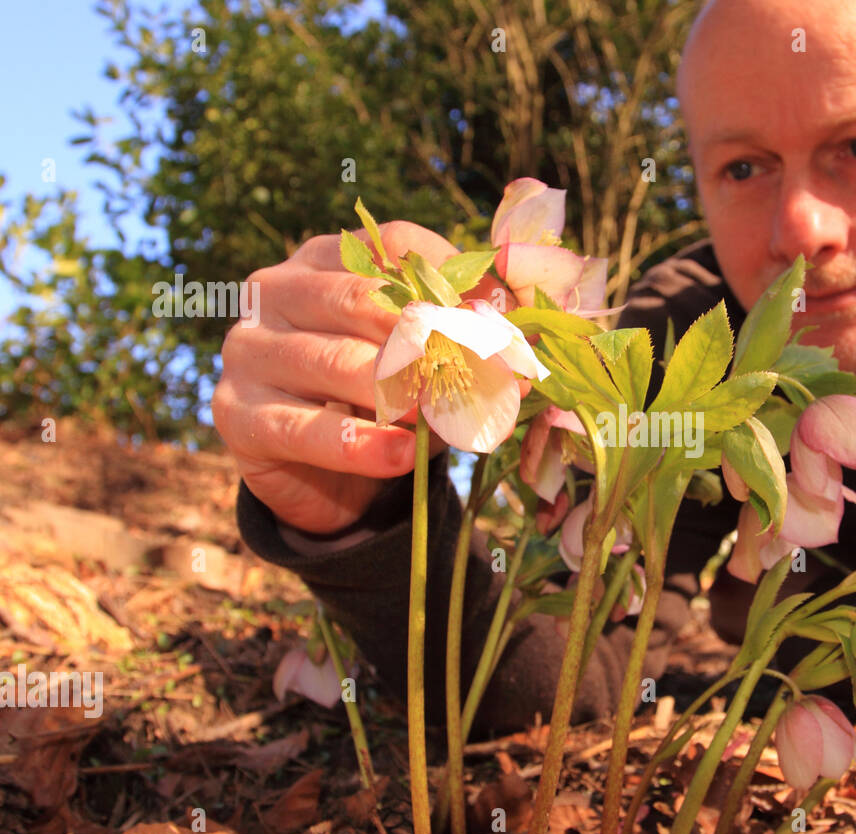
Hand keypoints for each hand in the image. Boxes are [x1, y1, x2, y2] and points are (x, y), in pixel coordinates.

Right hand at [212, 220, 508, 534]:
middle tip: (488, 369)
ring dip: (403, 391)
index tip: (502, 317)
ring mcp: (250, 350)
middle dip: (435, 337)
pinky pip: (307, 428)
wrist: (317, 473)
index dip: (454, 278)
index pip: (392, 246)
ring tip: (449, 414)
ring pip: (336, 363)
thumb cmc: (379, 396)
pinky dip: (362, 445)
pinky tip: (404, 456)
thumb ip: (465, 338)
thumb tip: (524, 334)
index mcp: (324, 258)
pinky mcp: (237, 414)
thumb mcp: (424, 359)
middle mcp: (277, 290)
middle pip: (362, 300)